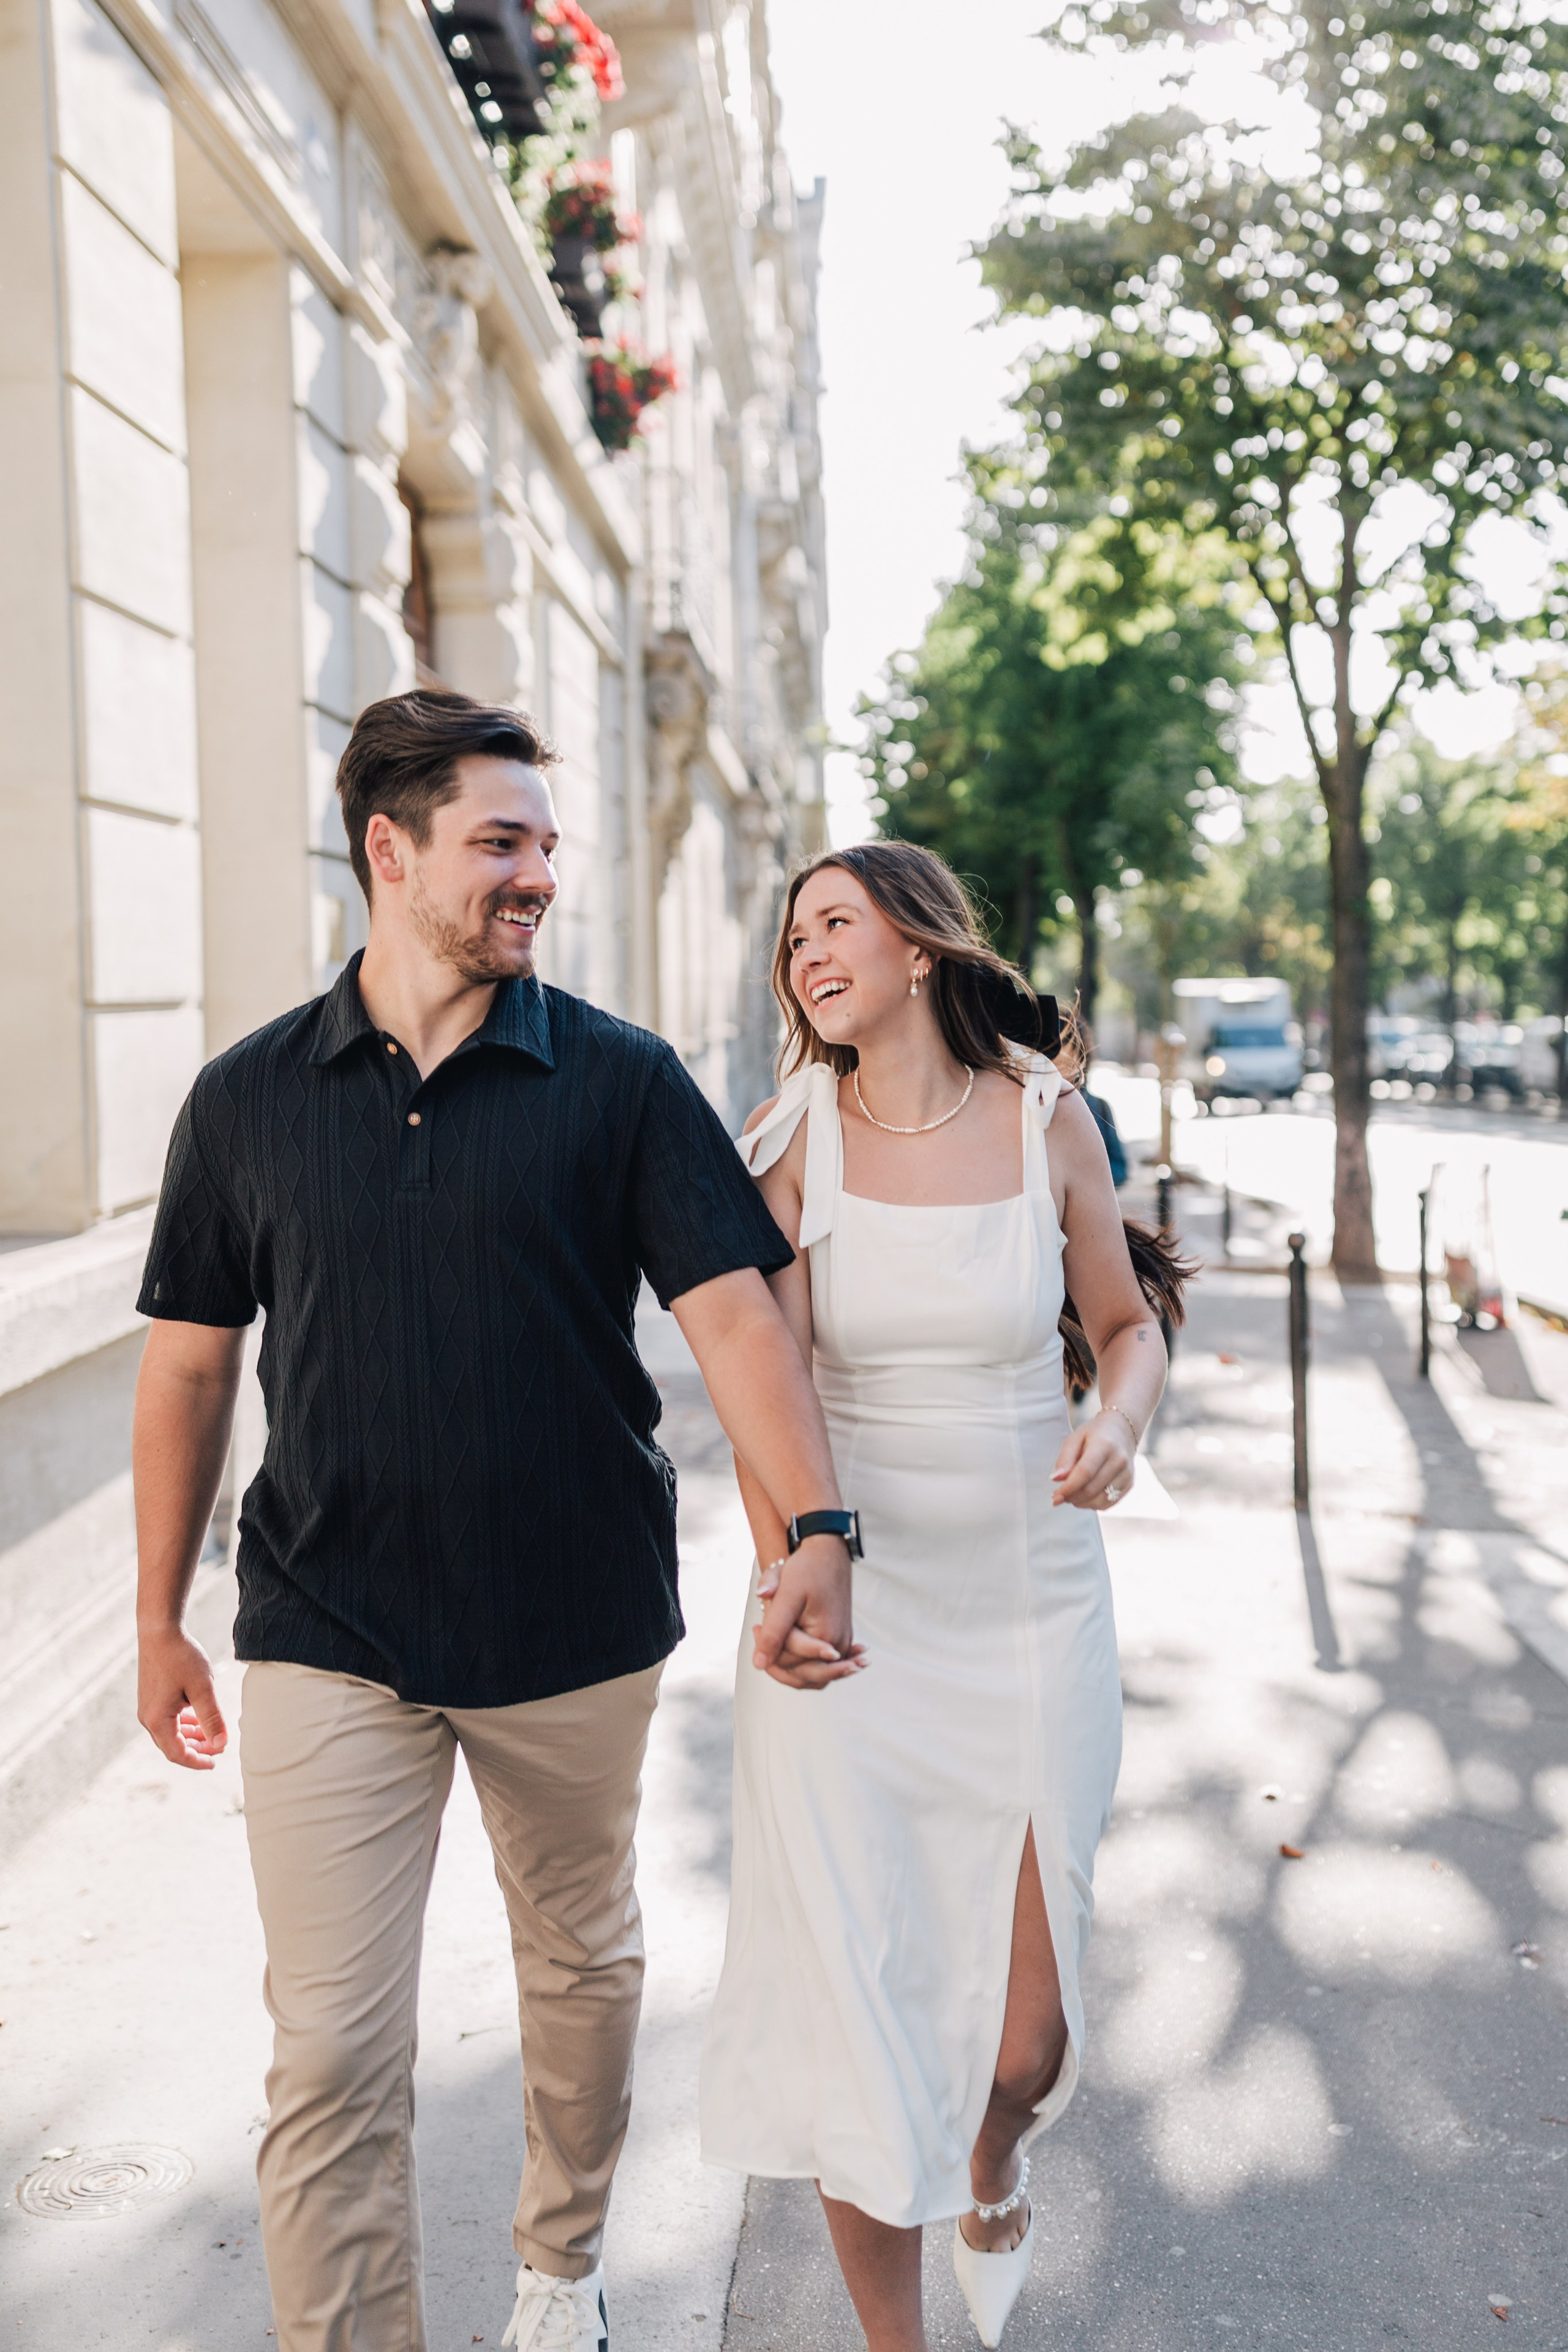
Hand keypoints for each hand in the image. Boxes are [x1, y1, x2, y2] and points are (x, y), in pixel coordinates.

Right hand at [137, 1625, 227, 1768]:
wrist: (159, 1630)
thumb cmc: (181, 1657)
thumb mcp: (202, 1688)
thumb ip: (212, 1718)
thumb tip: (222, 1744)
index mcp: (157, 1720)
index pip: (177, 1753)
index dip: (197, 1761)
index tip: (216, 1762)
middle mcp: (148, 1717)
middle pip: (172, 1746)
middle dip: (196, 1750)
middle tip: (219, 1749)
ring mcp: (148, 1707)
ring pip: (171, 1733)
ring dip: (192, 1737)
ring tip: (213, 1736)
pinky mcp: (151, 1698)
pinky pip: (168, 1720)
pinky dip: (185, 1724)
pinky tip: (199, 1718)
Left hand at [752, 1534, 866, 1691]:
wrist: (829, 1552)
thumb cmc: (807, 1569)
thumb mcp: (786, 1597)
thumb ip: (774, 1632)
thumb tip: (759, 1664)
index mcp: (825, 1636)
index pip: (789, 1660)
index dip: (767, 1648)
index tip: (756, 1627)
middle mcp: (838, 1644)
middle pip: (802, 1674)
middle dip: (777, 1660)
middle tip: (760, 1632)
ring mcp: (842, 1643)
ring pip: (813, 1675)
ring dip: (790, 1666)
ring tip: (773, 1644)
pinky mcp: (842, 1639)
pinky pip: (823, 1665)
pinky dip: (806, 1664)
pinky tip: (790, 1653)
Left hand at [1052, 1409, 1135, 1510]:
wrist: (1122, 1430)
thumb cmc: (1095, 1434)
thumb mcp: (1075, 1438)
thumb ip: (1065, 1459)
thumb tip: (1056, 1479)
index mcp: (1104, 1445)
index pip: (1085, 1472)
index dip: (1068, 1488)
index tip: (1055, 1497)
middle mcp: (1119, 1460)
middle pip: (1091, 1489)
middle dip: (1071, 1497)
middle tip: (1059, 1496)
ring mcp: (1127, 1474)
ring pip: (1100, 1500)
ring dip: (1081, 1503)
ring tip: (1071, 1496)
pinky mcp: (1130, 1484)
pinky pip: (1108, 1503)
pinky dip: (1093, 1505)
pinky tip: (1085, 1497)